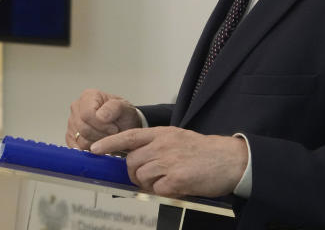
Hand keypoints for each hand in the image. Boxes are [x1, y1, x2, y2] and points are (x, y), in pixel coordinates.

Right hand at [66, 89, 141, 149]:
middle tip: (112, 135)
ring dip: (97, 145)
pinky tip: (99, 145)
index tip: (114, 129)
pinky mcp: (70, 137)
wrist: (124, 127)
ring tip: (106, 138)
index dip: (101, 125)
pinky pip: (77, 149)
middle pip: (83, 129)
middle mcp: (76, 108)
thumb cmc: (123, 116)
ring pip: (81, 142)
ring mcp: (71, 123)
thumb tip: (100, 116)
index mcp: (88, 96)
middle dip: (101, 136)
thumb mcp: (125, 109)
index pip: (87, 114)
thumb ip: (114, 108)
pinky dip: (90, 151)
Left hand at [91, 127, 247, 197]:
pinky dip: (163, 191)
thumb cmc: (203, 151)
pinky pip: (157, 189)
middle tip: (148, 177)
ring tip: (166, 181)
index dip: (109, 143)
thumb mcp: (177, 138)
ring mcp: (169, 162)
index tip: (94, 149)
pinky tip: (176, 186)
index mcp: (161, 134)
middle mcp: (162, 145)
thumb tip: (135, 159)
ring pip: (142, 176)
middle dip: (134, 173)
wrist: (230, 159)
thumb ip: (156, 145)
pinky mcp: (178, 179)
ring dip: (149, 183)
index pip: (128, 136)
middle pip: (132, 162)